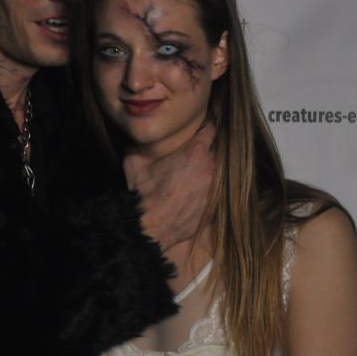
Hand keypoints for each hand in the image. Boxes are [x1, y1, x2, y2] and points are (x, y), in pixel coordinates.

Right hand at [124, 123, 215, 250]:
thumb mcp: (135, 162)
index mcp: (195, 152)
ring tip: (202, 172)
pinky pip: (219, 192)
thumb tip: (140, 138)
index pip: (211, 129)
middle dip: (210, 149)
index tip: (203, 128)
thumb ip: (142, 146)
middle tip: (201, 151)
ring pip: (221, 171)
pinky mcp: (215, 207)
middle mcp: (211, 167)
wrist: (149, 228)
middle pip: (218, 150)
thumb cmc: (142, 193)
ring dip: (213, 169)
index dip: (207, 127)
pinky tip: (201, 190)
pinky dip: (212, 189)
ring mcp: (215, 188)